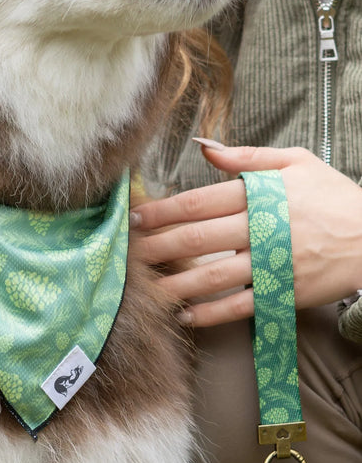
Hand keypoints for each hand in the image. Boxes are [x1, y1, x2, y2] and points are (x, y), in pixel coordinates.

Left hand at [133, 142, 361, 326]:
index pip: (200, 202)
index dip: (165, 210)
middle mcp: (262, 229)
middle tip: (129, 253)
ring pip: (213, 277)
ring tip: (146, 288)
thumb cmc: (332, 196)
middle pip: (198, 239)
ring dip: (176, 283)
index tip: (138, 217)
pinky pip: (240, 306)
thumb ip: (247, 157)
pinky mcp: (283, 293)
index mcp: (260, 194)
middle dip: (159, 246)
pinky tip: (184, 316)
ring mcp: (272, 265)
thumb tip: (204, 147)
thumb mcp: (296, 162)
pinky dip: (210, 313)